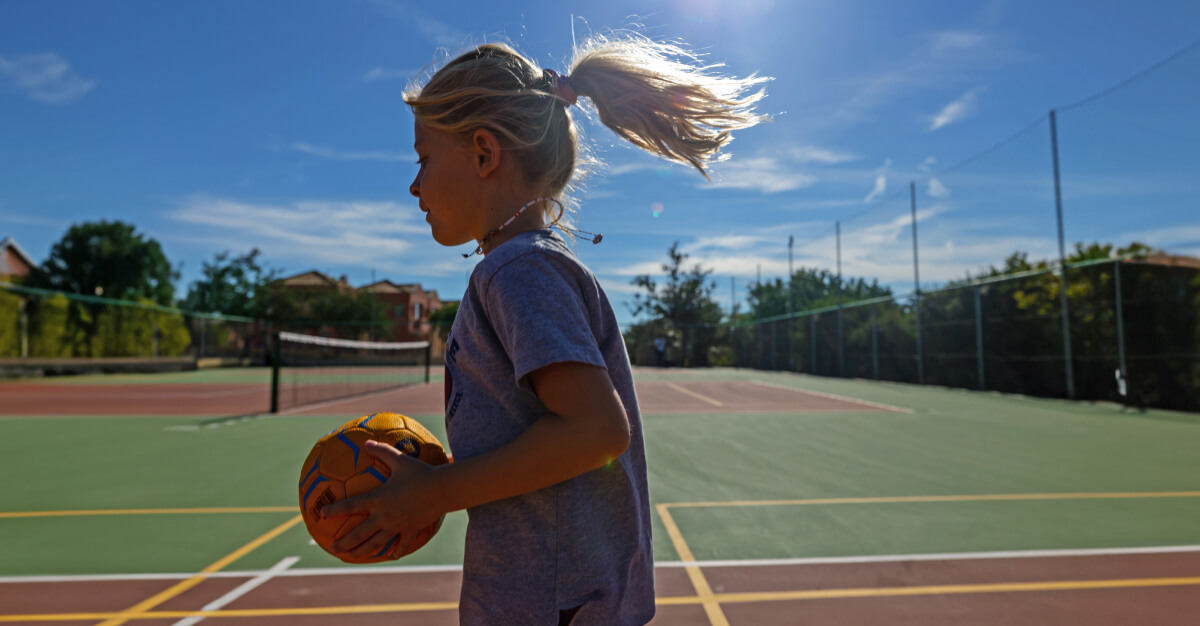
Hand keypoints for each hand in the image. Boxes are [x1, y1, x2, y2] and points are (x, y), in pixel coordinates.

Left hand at [321, 439, 444, 559]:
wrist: (442, 490)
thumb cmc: (421, 473)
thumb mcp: (400, 459)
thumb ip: (382, 451)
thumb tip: (366, 442)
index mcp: (378, 499)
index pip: (351, 506)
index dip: (335, 510)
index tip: (322, 512)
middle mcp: (384, 516)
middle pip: (359, 534)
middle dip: (344, 542)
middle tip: (333, 548)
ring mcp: (397, 526)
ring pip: (376, 543)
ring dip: (362, 552)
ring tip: (352, 556)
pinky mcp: (411, 530)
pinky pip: (402, 544)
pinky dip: (396, 550)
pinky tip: (392, 555)